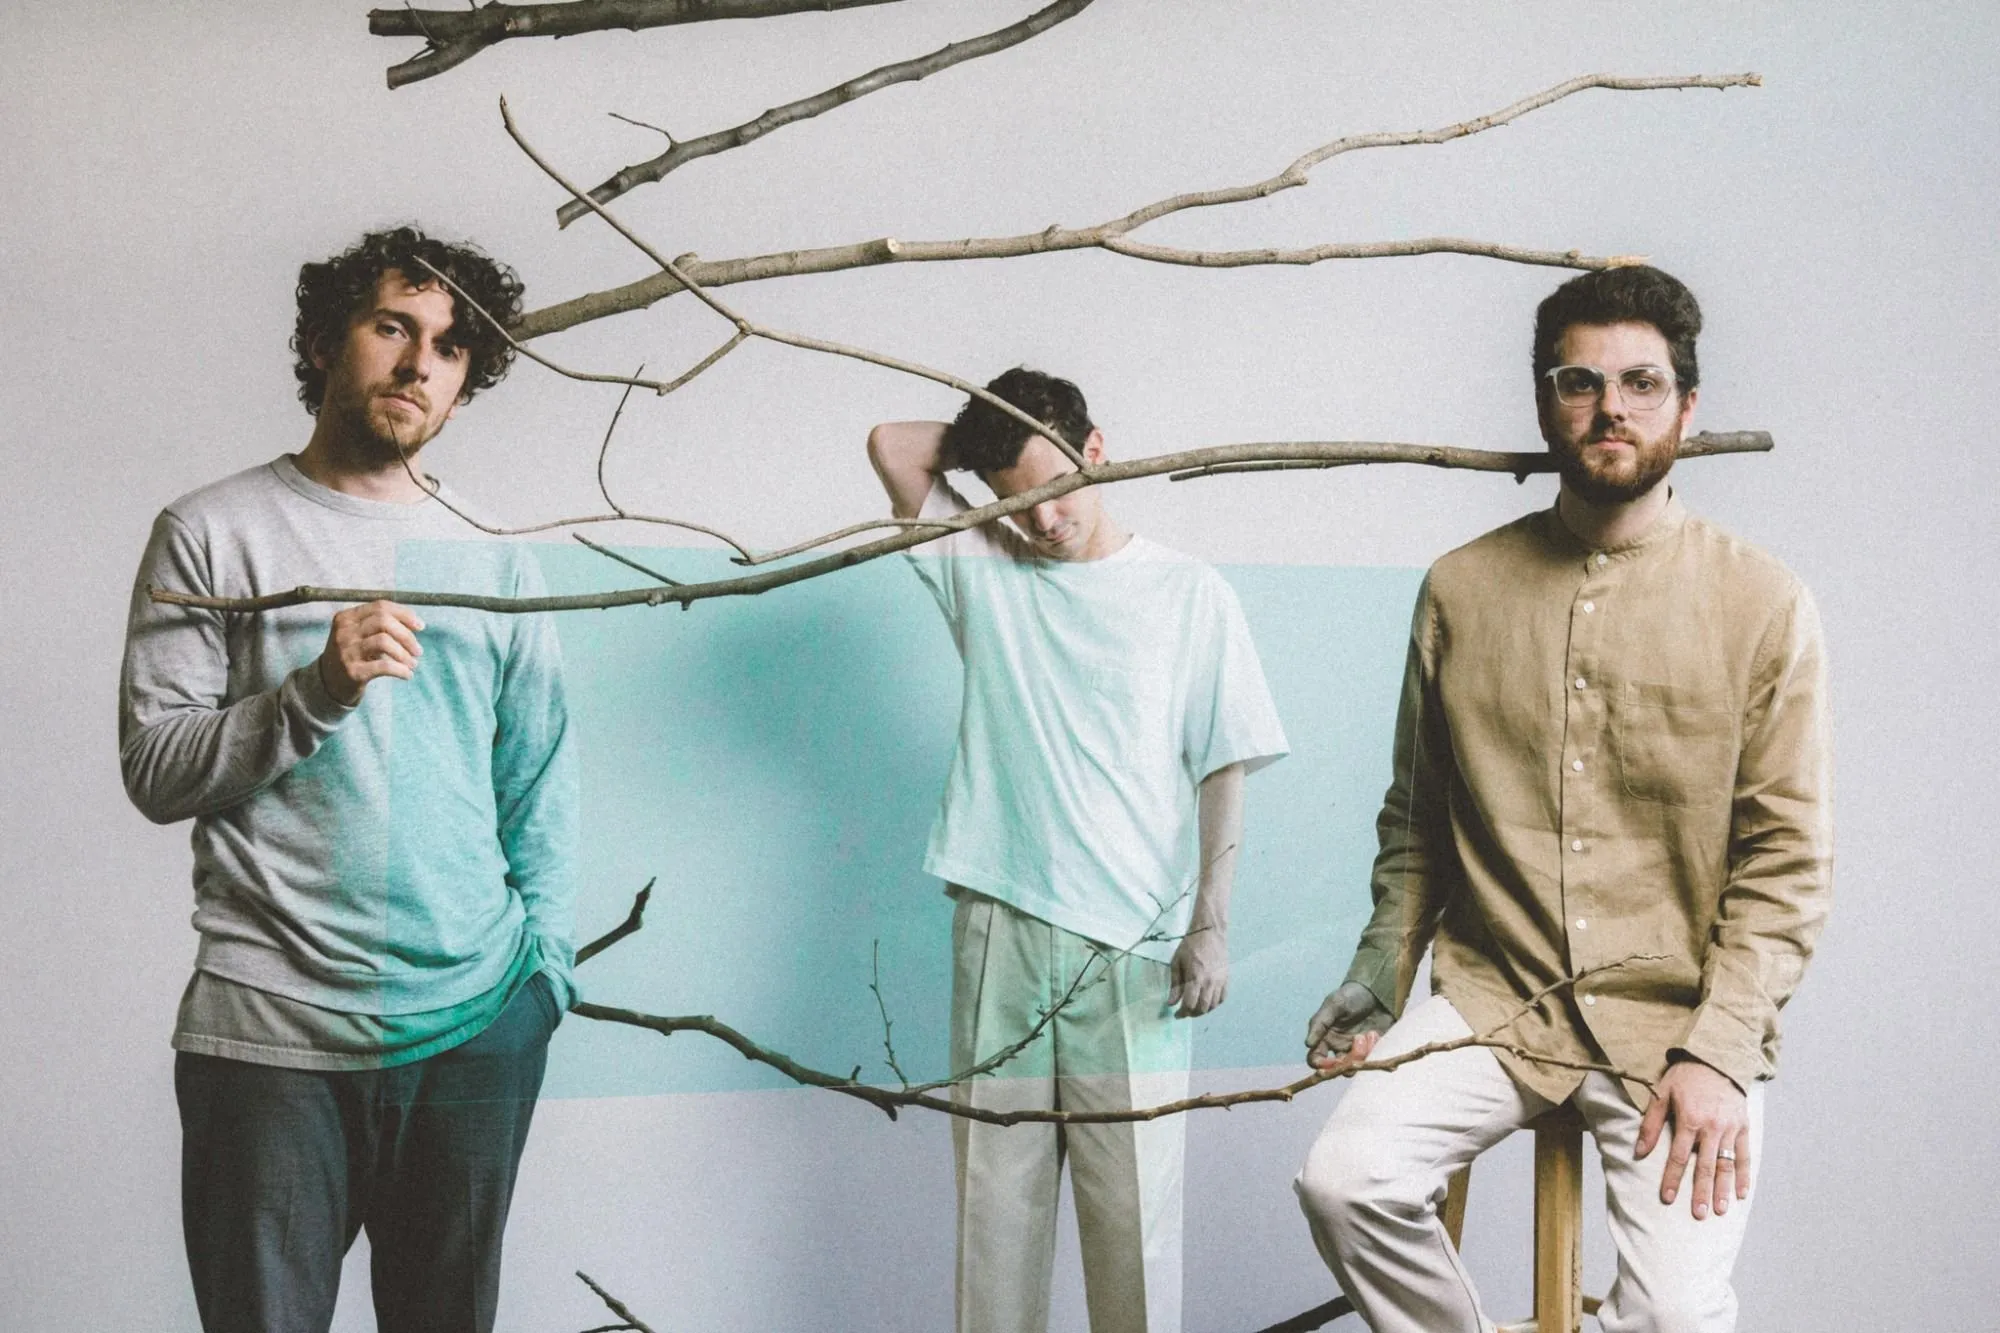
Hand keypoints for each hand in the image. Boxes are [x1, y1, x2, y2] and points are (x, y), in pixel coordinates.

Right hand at [317, 600, 424, 705]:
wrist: (329, 684)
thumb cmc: (354, 654)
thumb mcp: (359, 634)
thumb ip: (381, 625)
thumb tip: (416, 624)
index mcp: (346, 617)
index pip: (380, 607)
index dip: (404, 614)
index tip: (420, 626)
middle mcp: (344, 632)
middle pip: (383, 621)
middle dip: (407, 635)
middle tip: (418, 651)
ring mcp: (346, 652)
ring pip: (384, 642)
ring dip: (405, 654)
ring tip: (413, 664)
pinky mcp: (352, 672)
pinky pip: (384, 666)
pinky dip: (401, 670)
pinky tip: (407, 675)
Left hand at [1168, 926, 1227, 1016]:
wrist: (1209, 932)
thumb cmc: (1190, 945)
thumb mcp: (1176, 963)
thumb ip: (1175, 985)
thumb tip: (1171, 1003)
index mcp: (1195, 977)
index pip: (1190, 1004)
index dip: (1182, 1013)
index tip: (1176, 1014)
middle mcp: (1209, 982)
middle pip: (1202, 1008)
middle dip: (1192, 1014)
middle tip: (1185, 1012)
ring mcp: (1220, 981)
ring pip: (1213, 1005)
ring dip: (1203, 1010)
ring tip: (1194, 1008)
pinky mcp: (1226, 978)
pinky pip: (1222, 998)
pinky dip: (1214, 1004)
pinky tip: (1207, 1002)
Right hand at [1305, 981, 1392, 1068]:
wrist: (1377, 992)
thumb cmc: (1351, 995)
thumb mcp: (1334, 1004)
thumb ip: (1320, 1024)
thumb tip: (1308, 1044)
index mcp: (1325, 1038)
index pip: (1316, 1059)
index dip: (1322, 1065)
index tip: (1334, 1061)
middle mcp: (1338, 1047)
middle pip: (1337, 1068)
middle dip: (1348, 1060)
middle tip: (1358, 1039)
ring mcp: (1355, 1050)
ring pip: (1354, 1067)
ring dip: (1362, 1053)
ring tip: (1368, 1034)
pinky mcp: (1371, 1051)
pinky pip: (1371, 1060)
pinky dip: (1373, 1048)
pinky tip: (1374, 1033)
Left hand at [1634, 1056, 1751, 1219]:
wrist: (1717, 1059)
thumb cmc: (1685, 1077)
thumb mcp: (1662, 1093)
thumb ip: (1651, 1123)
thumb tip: (1639, 1151)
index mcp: (1690, 1119)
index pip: (1678, 1156)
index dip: (1672, 1178)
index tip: (1666, 1198)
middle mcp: (1712, 1127)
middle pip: (1705, 1166)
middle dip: (1700, 1192)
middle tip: (1697, 1214)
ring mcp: (1730, 1128)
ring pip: (1726, 1164)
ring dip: (1723, 1189)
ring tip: (1719, 1210)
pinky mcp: (1743, 1126)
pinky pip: (1744, 1155)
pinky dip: (1743, 1175)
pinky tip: (1741, 1194)